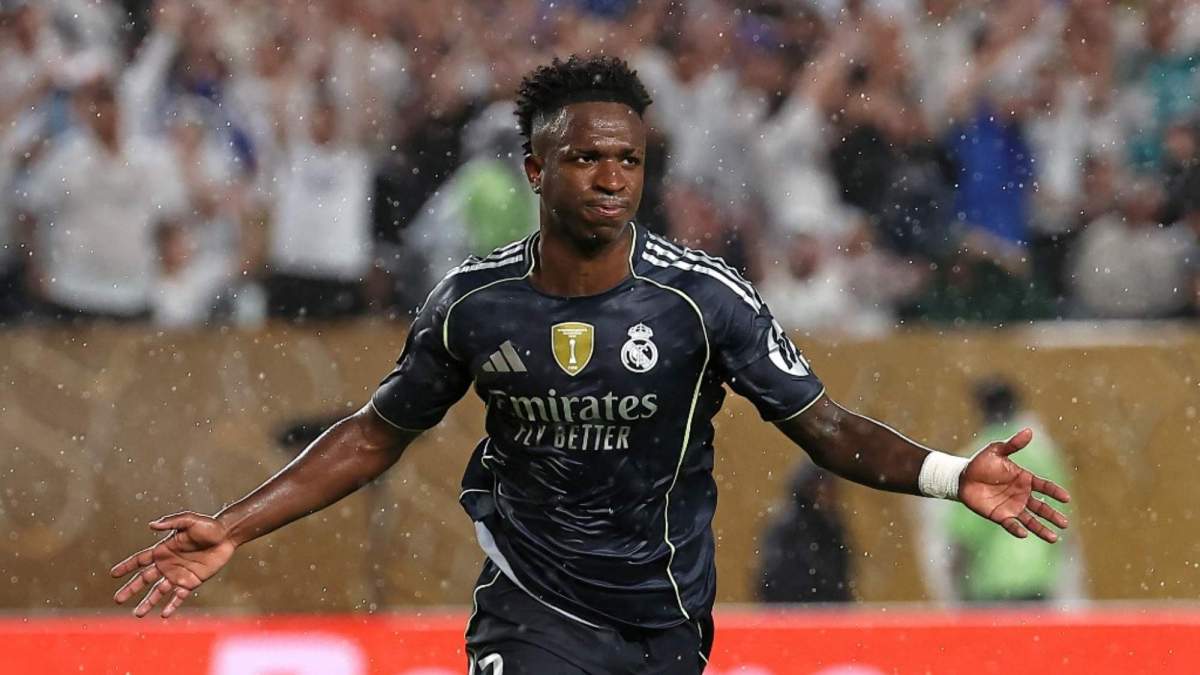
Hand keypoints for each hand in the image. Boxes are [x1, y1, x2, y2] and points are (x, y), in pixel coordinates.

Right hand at [110, 511, 236, 617]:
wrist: (227, 536)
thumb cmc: (208, 526)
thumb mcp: (189, 520)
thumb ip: (171, 521)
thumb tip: (151, 525)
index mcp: (163, 549)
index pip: (140, 560)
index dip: (126, 566)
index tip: (113, 574)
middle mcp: (167, 564)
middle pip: (144, 579)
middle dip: (131, 589)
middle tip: (118, 599)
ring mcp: (178, 574)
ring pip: (159, 591)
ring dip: (148, 602)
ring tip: (137, 614)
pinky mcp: (191, 582)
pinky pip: (179, 596)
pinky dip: (172, 605)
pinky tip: (164, 614)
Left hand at [959, 428, 1070, 542]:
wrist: (962, 477)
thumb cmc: (980, 462)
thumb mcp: (996, 451)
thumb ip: (1013, 444)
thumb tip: (1029, 431)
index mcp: (1024, 479)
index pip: (1044, 486)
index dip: (1055, 492)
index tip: (1066, 498)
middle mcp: (1021, 495)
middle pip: (1042, 507)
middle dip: (1053, 516)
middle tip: (1065, 524)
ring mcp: (1012, 506)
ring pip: (1031, 520)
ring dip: (1042, 529)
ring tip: (1054, 538)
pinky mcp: (1000, 516)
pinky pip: (1011, 524)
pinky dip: (1017, 529)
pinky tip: (1024, 534)